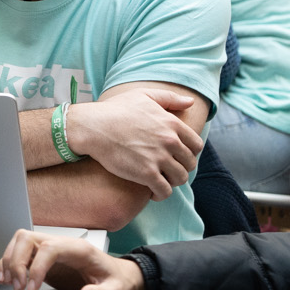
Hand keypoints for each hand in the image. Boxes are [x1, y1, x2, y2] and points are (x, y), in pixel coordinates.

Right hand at [0, 229, 148, 289]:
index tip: (31, 288)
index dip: (36, 267)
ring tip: (10, 283)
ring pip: (20, 242)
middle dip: (16, 262)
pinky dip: (9, 263)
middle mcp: (62, 244)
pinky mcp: (43, 258)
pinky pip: (19, 252)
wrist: (117, 278)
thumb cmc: (115, 281)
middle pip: (28, 239)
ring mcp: (51, 249)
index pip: (49, 248)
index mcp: (79, 249)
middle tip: (18, 286)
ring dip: (9, 261)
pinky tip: (7, 278)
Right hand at [65, 89, 204, 199]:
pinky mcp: (146, 174)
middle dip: (181, 168)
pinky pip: (165, 191)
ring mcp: (159, 158)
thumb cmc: (115, 110)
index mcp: (172, 123)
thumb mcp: (144, 96)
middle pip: (190, 163)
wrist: (93, 127)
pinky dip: (161, 194)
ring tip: (161, 181)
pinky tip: (153, 193)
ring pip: (180, 178)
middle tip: (168, 170)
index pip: (196, 145)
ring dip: (173, 182)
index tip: (178, 156)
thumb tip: (190, 102)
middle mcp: (169, 141)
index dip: (189, 153)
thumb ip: (169, 98)